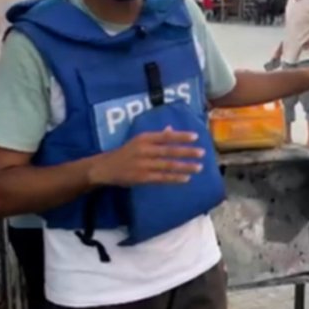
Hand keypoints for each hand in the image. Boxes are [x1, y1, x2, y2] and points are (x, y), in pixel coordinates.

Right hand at [89, 127, 204, 186]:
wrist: (106, 168)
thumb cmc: (126, 152)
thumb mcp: (139, 140)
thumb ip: (156, 136)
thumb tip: (172, 130)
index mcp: (144, 138)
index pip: (166, 136)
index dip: (181, 136)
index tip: (196, 136)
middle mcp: (144, 150)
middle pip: (169, 150)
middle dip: (187, 151)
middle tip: (202, 152)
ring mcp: (143, 165)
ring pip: (168, 165)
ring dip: (185, 166)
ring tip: (198, 167)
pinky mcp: (142, 178)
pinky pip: (162, 178)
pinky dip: (175, 178)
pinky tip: (186, 178)